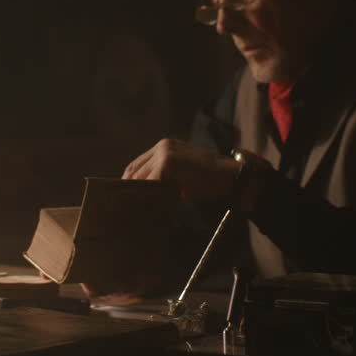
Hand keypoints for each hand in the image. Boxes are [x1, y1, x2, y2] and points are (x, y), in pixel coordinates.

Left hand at [122, 138, 239, 202]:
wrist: (229, 176)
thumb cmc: (210, 179)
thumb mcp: (183, 173)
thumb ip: (164, 177)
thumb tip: (145, 194)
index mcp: (165, 147)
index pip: (137, 165)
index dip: (130, 182)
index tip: (126, 197)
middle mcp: (162, 147)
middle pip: (134, 170)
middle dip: (130, 189)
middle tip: (126, 206)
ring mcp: (164, 154)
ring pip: (141, 178)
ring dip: (138, 194)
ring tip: (135, 209)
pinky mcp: (167, 163)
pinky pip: (151, 183)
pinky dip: (149, 196)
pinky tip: (148, 207)